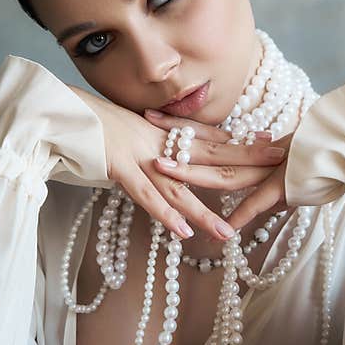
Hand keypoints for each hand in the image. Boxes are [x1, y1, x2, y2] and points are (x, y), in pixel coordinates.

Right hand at [67, 84, 287, 241]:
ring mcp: (141, 157)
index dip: (243, 143)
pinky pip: (145, 195)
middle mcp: (160, 145)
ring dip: (205, 212)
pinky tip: (182, 232)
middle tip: (276, 169)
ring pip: (180, 187)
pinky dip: (164, 213)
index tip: (273, 145)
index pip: (213, 140)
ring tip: (228, 234)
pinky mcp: (119, 168)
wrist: (69, 111)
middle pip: (208, 157)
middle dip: (244, 164)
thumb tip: (194, 144)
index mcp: (167, 134)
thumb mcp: (141, 128)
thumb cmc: (102, 122)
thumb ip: (167, 136)